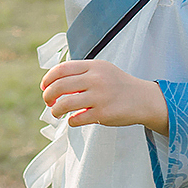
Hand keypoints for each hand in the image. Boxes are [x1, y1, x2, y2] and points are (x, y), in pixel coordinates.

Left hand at [41, 59, 168, 134]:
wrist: (143, 99)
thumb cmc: (119, 85)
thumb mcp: (102, 70)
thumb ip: (81, 72)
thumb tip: (55, 82)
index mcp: (94, 66)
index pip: (62, 69)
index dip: (48, 78)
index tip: (44, 86)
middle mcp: (96, 79)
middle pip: (60, 86)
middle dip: (48, 95)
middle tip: (48, 101)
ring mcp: (99, 97)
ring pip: (65, 103)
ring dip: (56, 110)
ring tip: (56, 112)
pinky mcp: (103, 113)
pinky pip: (77, 119)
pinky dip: (70, 121)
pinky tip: (72, 120)